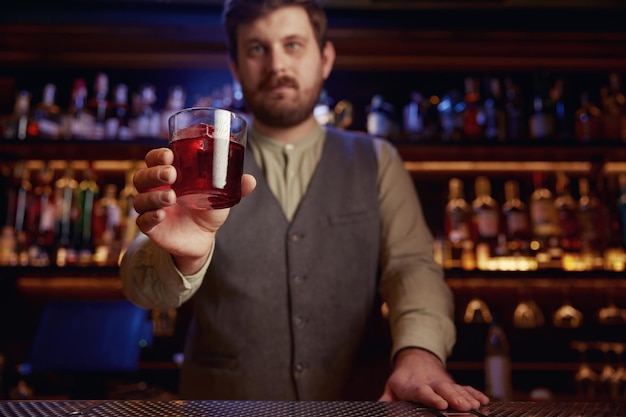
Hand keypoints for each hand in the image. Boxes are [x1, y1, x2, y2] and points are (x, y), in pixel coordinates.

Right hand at [132, 147, 255, 273]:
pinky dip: (150, 217)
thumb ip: (235, 186)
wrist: (202, 238)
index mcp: (169, 175)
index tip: (170, 155)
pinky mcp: (151, 227)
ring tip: (171, 197)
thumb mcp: (221, 196)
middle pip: (142, 176)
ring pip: (139, 198)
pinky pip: (142, 221)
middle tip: (172, 174)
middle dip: (155, 173)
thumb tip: (251, 180)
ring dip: (153, 196)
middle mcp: (156, 189)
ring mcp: (151, 208)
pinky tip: (161, 215)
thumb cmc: (207, 208)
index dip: (158, 155)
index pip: (154, 159)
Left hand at [378, 348, 488, 410]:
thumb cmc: (404, 379)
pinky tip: (483, 400)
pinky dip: (475, 393)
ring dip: (467, 397)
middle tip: (464, 407)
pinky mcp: (454, 384)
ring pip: (457, 390)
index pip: (423, 392)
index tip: (440, 404)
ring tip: (476, 406)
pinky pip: (466, 388)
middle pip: (444, 390)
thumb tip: (376, 407)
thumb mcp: (392, 388)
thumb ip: (386, 399)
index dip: (432, 398)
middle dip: (454, 398)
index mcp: (416, 386)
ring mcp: (445, 384)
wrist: (416, 359)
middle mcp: (432, 384)